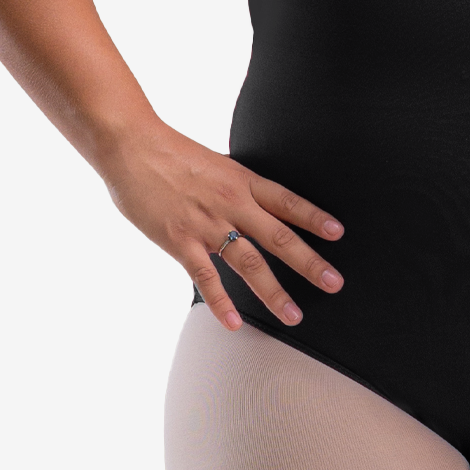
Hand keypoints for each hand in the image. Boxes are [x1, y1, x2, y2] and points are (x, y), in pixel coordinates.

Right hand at [100, 123, 344, 330]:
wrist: (132, 146)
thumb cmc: (169, 152)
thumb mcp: (215, 164)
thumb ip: (235, 186)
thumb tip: (253, 201)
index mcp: (242, 180)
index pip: (287, 201)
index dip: (314, 217)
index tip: (337, 233)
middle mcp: (231, 203)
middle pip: (279, 237)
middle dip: (310, 262)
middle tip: (333, 283)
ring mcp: (207, 224)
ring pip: (249, 263)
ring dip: (274, 292)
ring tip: (294, 315)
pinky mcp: (180, 241)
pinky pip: (206, 277)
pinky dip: (221, 303)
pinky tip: (235, 323)